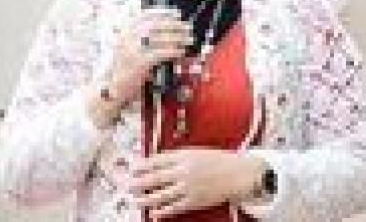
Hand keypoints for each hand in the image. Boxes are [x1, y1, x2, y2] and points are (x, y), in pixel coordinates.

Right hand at [107, 7, 192, 104]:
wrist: (108, 89)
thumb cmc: (120, 68)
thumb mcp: (124, 45)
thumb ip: (138, 34)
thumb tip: (164, 26)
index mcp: (124, 29)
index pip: (147, 14)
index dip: (164, 13)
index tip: (177, 14)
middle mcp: (127, 36)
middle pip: (156, 24)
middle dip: (175, 24)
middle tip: (187, 27)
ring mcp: (133, 48)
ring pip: (162, 38)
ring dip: (178, 37)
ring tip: (188, 39)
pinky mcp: (140, 62)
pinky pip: (163, 53)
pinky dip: (174, 51)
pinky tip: (181, 52)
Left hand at [129, 149, 260, 218]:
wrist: (238, 173)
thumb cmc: (217, 159)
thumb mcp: (195, 151)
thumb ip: (176, 155)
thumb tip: (155, 160)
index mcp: (182, 156)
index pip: (155, 160)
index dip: (141, 165)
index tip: (131, 168)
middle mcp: (183, 171)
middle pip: (154, 178)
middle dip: (138, 183)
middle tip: (126, 185)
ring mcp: (188, 187)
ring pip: (160, 195)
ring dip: (145, 198)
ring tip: (135, 200)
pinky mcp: (194, 201)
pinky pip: (174, 208)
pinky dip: (161, 211)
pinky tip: (153, 213)